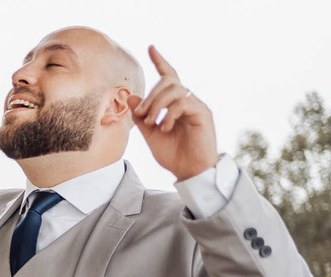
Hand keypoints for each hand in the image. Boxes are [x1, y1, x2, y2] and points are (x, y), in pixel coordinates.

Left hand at [131, 45, 218, 180]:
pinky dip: (169, 114)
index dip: (160, 61)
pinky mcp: (203, 113)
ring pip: (174, 89)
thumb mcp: (150, 134)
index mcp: (175, 103)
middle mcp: (187, 100)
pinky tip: (165, 128)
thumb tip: (131, 97)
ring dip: (157, 104)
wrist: (189, 171)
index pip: (169, 76)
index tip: (150, 48)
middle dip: (151, 96)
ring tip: (152, 123)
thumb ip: (141, 116)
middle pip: (168, 80)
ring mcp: (196, 105)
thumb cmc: (173, 153)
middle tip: (143, 115)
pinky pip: (183, 103)